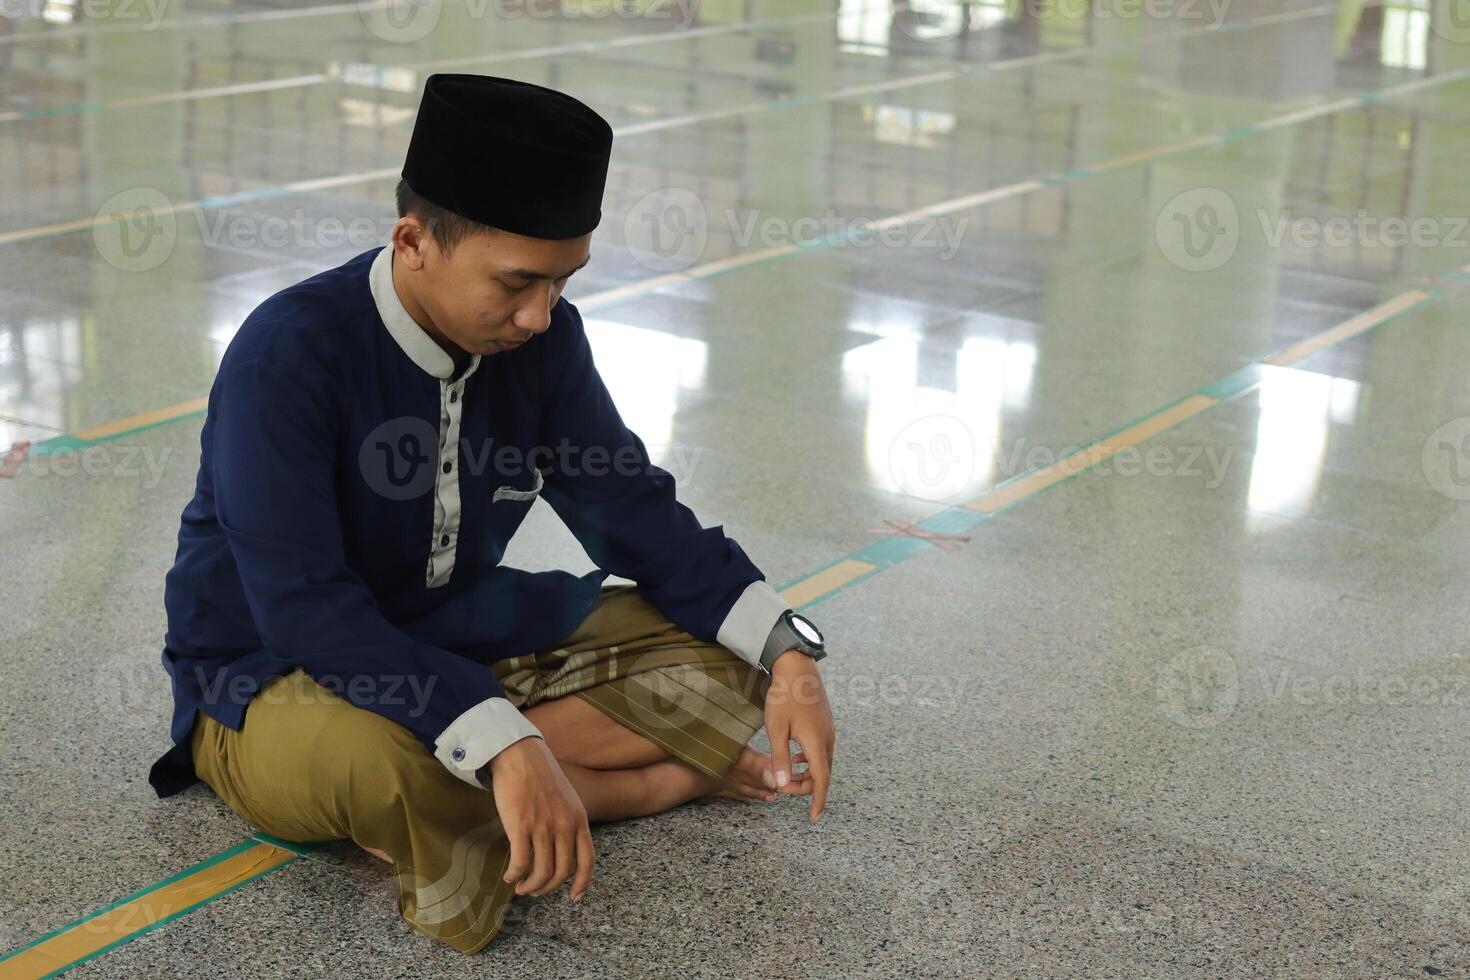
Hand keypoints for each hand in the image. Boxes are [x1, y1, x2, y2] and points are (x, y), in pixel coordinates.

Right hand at [485, 737, 594, 900]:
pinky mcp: (520, 827)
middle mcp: (565, 827)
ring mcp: (543, 827)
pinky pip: (520, 863)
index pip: (587, 861)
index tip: (573, 897)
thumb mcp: (567, 799)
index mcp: (579, 820)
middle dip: (546, 888)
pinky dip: (514, 874)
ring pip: (540, 873)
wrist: (520, 755)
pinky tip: (509, 875)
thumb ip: (568, 823)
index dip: (582, 883)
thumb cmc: (541, 776)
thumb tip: (560, 851)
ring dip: (529, 885)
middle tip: (534, 889)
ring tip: (520, 885)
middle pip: (560, 873)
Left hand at [763, 651, 835, 821]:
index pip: (821, 780)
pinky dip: (809, 761)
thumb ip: (780, 758)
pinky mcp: (825, 725)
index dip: (818, 801)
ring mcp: (828, 732)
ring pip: (822, 763)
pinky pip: (821, 751)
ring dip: (807, 774)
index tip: (814, 817)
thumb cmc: (785, 697)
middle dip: (805, 787)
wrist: (798, 668)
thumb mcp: (776, 729)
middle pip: (822, 774)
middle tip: (783, 787)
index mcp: (816, 743)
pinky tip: (794, 758)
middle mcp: (827, 740)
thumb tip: (781, 784)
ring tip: (786, 775)